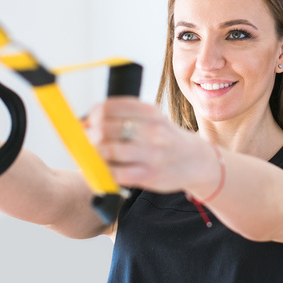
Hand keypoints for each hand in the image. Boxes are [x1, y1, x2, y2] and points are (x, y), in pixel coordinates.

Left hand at [85, 97, 214, 193]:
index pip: (109, 107)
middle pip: (105, 128)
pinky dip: (104, 171)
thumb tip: (86, 122)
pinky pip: (116, 173)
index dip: (92, 114)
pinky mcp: (149, 175)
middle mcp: (151, 130)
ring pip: (109, 150)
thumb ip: (125, 117)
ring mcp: (151, 154)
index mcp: (150, 112)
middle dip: (90, 135)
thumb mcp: (153, 119)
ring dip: (95, 153)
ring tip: (96, 155)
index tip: (88, 121)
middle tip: (89, 140)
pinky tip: (104, 170)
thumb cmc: (167, 139)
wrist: (196, 161)